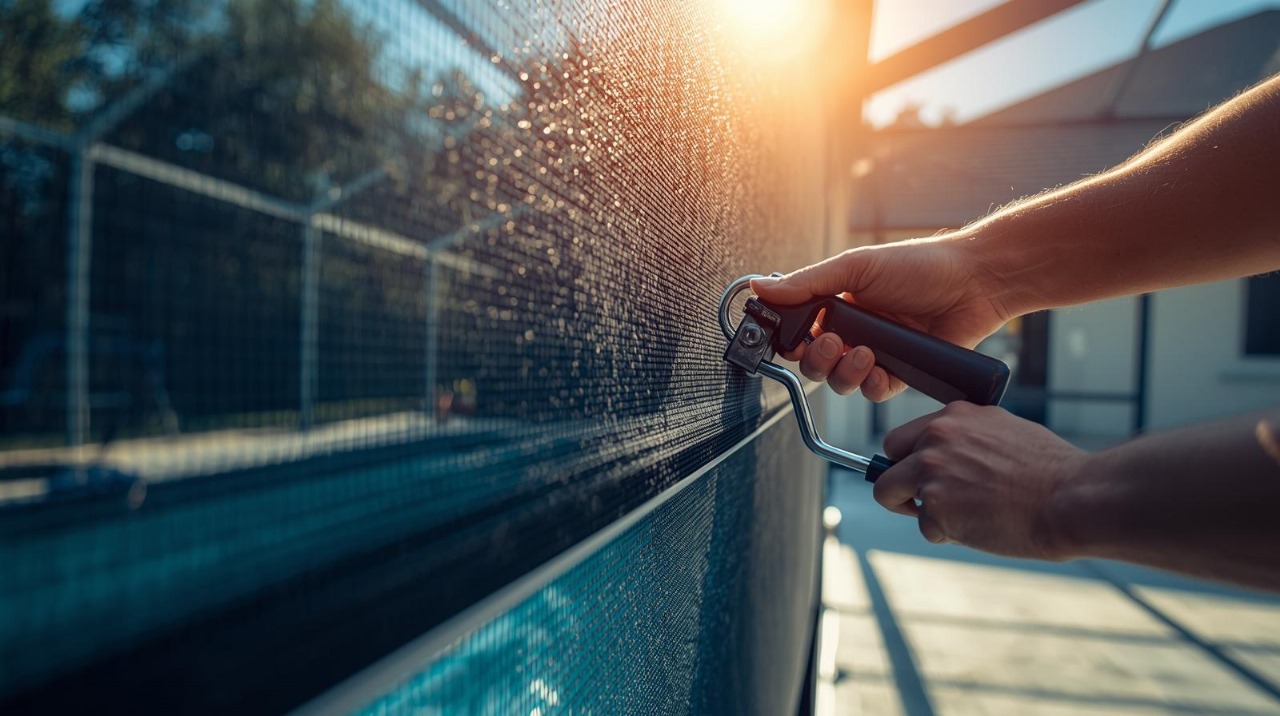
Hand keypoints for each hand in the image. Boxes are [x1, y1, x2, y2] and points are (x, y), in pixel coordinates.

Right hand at [751, 239, 1010, 400]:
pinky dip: (872, 385)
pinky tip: (881, 368)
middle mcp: (854, 330)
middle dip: (816, 360)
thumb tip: (759, 286)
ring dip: (844, 372)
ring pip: (840, 381)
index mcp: (837, 303)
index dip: (790, 341)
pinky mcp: (901, 372)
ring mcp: (876, 353)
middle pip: (814, 362)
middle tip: (832, 343)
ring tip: (865, 352)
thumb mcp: (856, 268)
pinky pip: (873, 392)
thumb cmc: (919, 266)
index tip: (789, 340)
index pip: (799, 331)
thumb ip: (807, 283)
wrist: (974, 282)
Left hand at [873, 402, 1087, 560]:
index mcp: (953, 417)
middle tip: (925, 504)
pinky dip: (948, 534)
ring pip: (892, 496)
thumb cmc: (1050, 472)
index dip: (908, 463)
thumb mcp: (1004, 432)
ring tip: (965, 517)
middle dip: (899, 488)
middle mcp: (936, 438)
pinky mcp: (935, 506)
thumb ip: (965, 439)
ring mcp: (931, 471)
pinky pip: (925, 527)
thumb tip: (940, 456)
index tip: (920, 479)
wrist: (1072, 498)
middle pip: (885, 467)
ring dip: (921, 513)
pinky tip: (981, 527)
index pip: (902, 439)